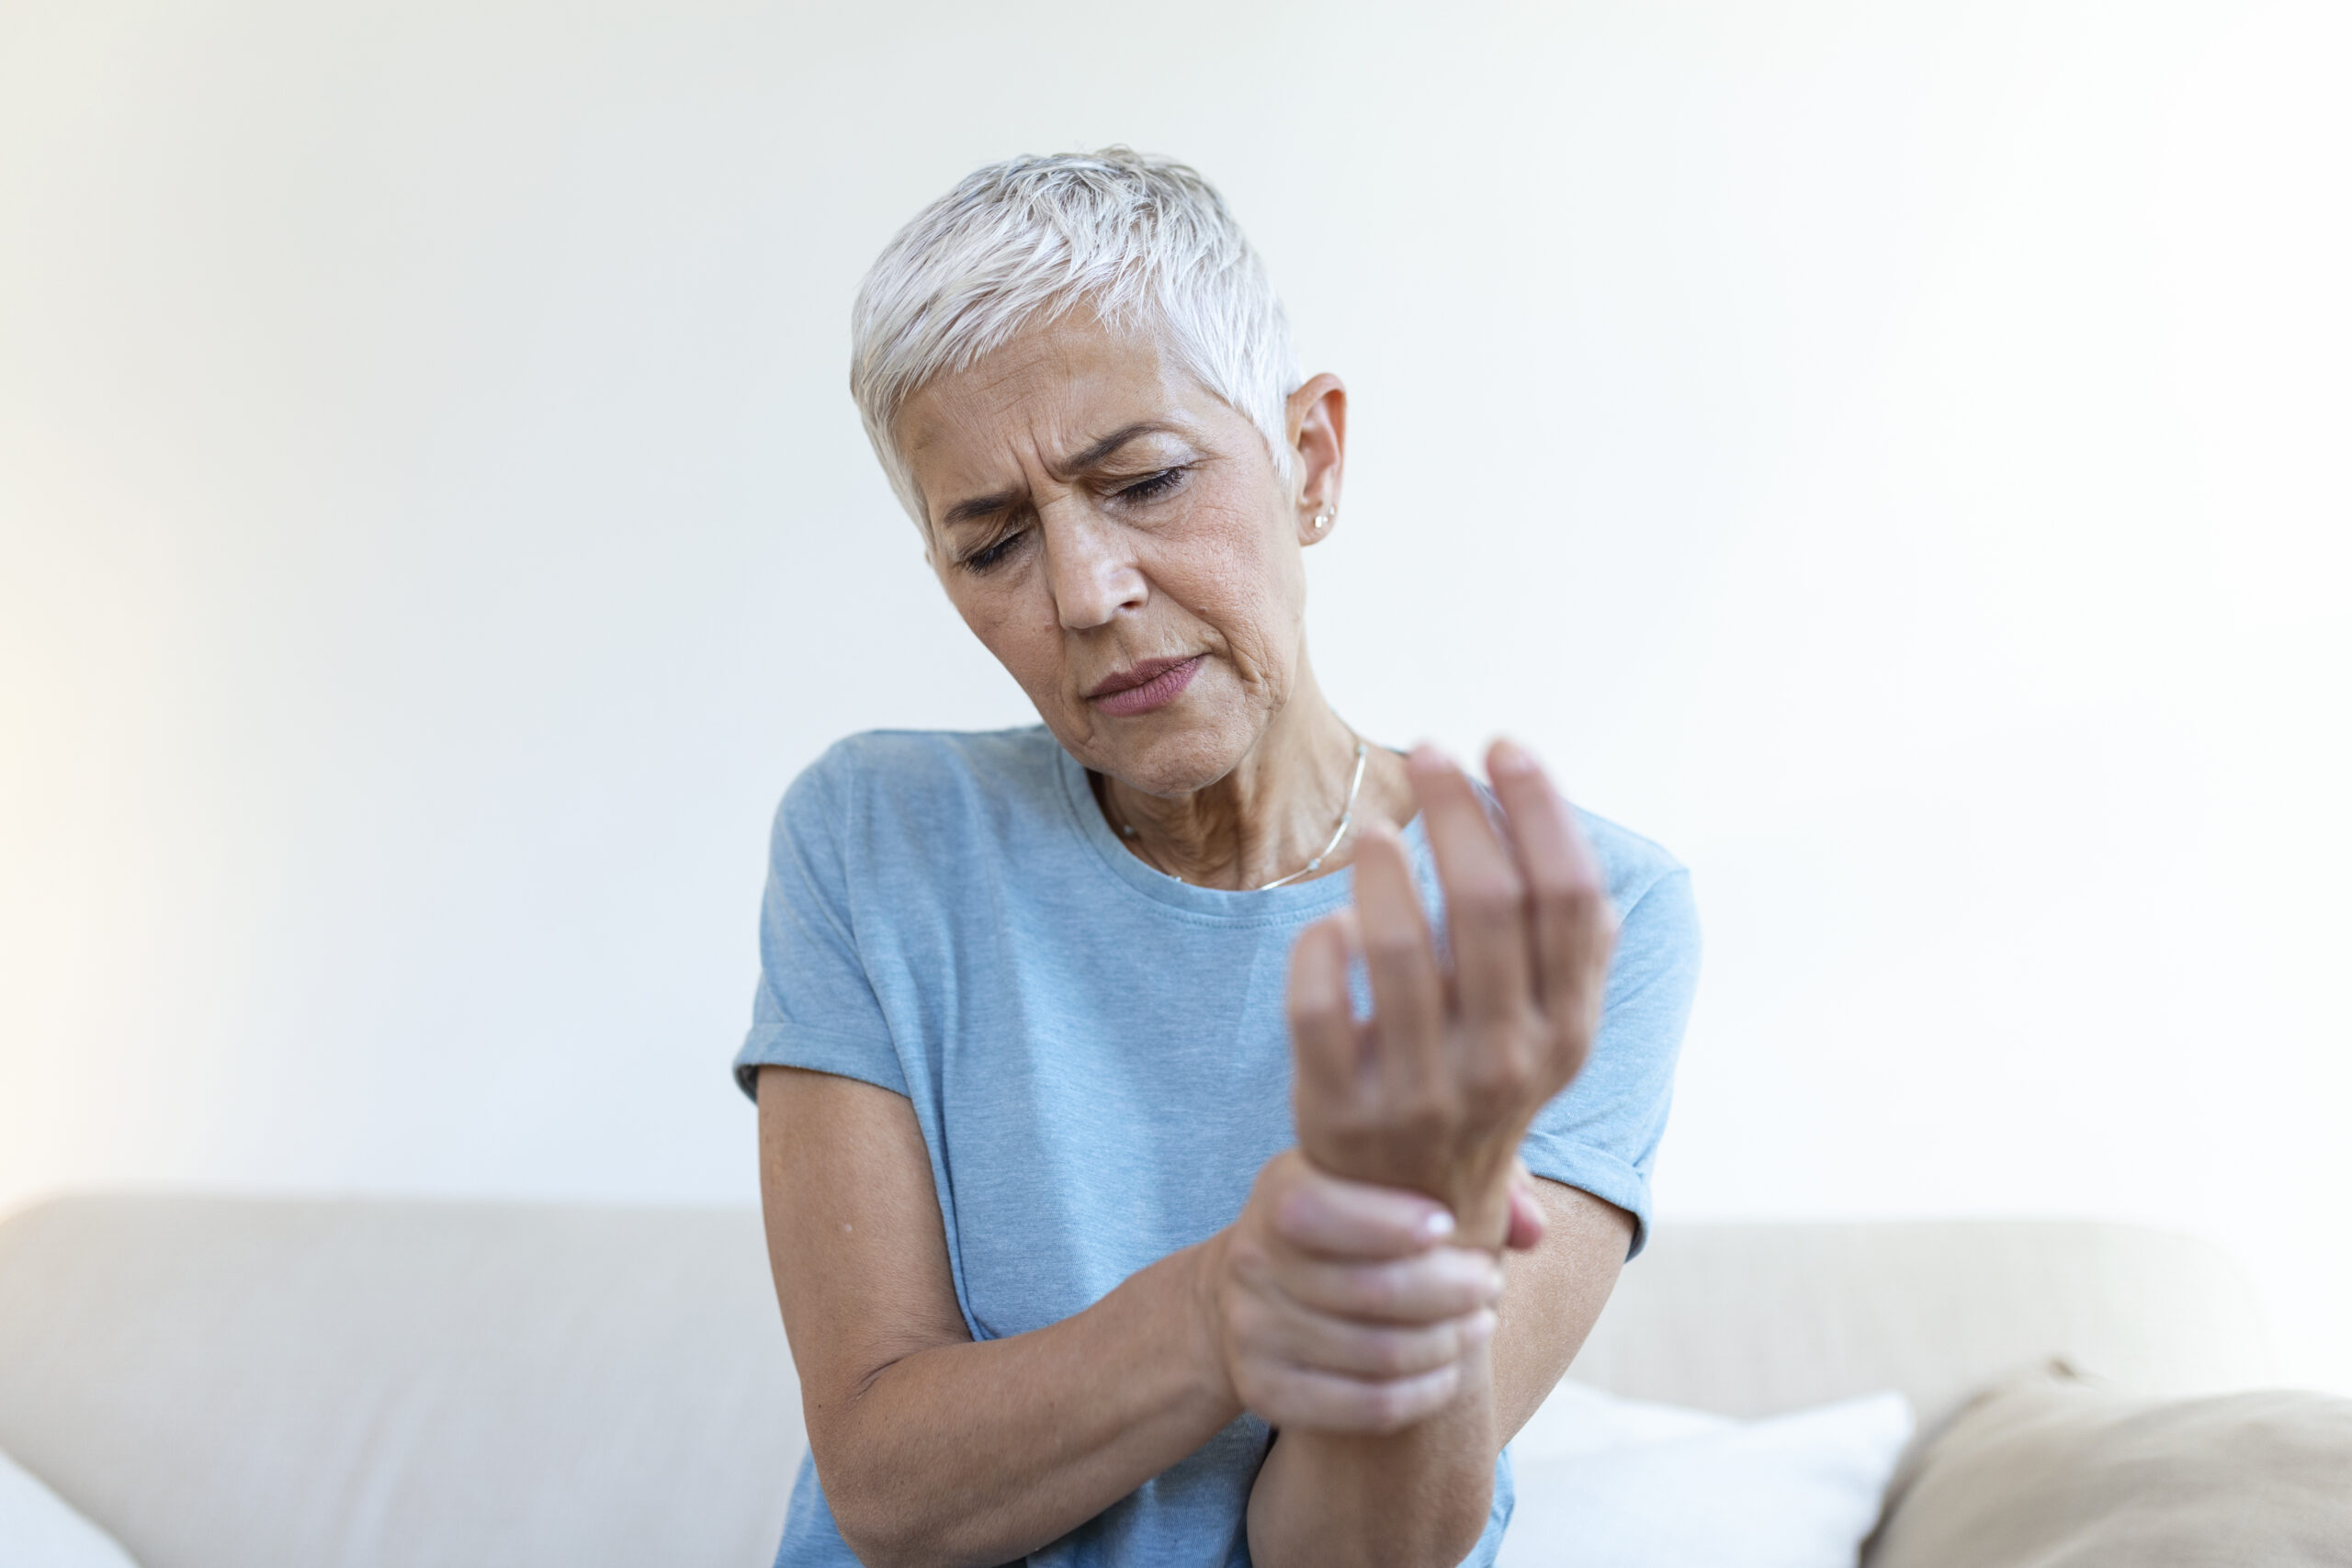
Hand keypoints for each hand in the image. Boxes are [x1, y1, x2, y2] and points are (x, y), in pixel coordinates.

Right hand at [1200, 1150, 1505, 1434]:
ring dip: (1448, 1343)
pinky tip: (1450, 1371)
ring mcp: (1254, 1332)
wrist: (1254, 1290)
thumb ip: (1469, 1178)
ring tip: (1479, 1323)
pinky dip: (1424, 1393)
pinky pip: (1367, 1405)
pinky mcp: (1266, 1391)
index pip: (1320, 1210)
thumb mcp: (1382, 1179)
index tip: (1450, 1225)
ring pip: (1378, 1353)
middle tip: (1489, 1283)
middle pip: (1369, 1290)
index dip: (1392, 1223)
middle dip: (1450, 1289)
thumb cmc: (1349, 1220)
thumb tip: (1531, 1229)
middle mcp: (1252, 1261)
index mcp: (1277, 1193)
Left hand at [1288, 741, 1615, 1245]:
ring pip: (1399, 948)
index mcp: (1567, 1032)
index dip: (1538, 808)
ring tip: (1378, 831)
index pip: (1568, 897)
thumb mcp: (1547, 1037)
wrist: (1410, 1224)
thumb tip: (1570, 847)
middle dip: (1457, 809)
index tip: (1501, 748)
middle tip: (1429, 755)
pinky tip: (1330, 920)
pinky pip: (1319, 1005)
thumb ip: (1568, 955)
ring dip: (1384, 869)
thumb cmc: (1478, 1090)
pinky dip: (1320, 945)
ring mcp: (1422, 1089)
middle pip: (1487, 903)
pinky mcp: (1340, 1108)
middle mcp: (1506, 1062)